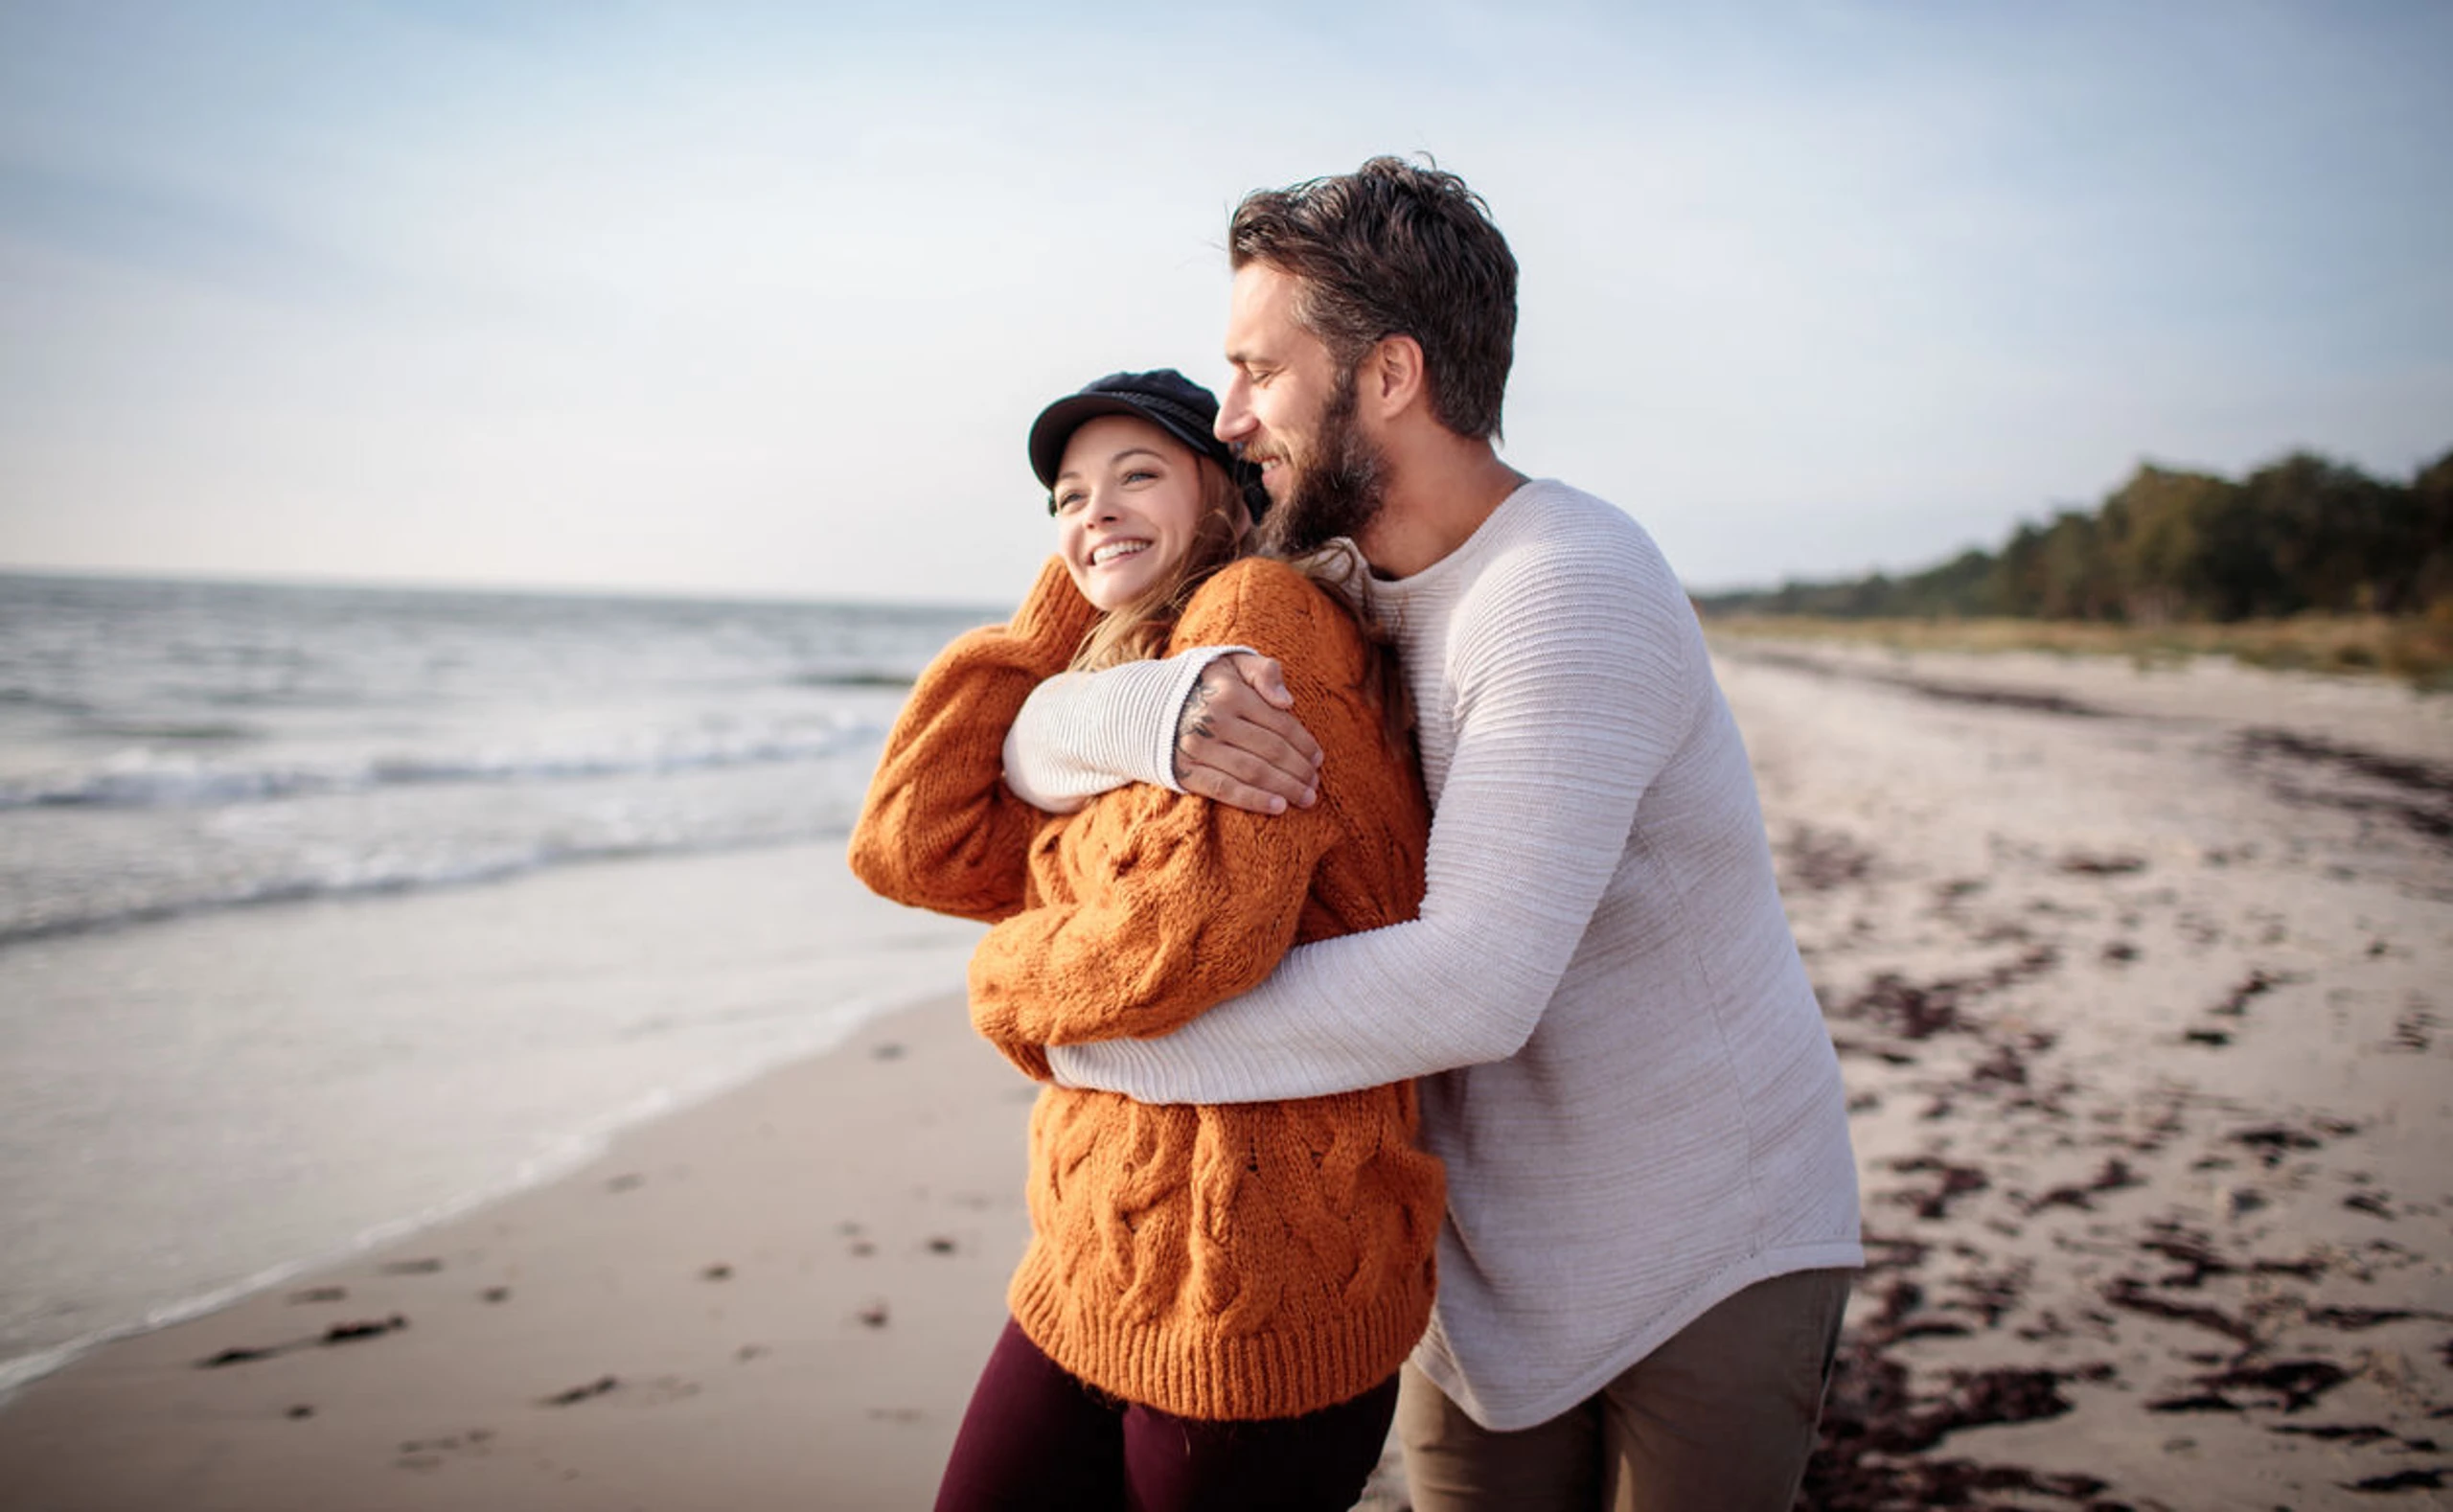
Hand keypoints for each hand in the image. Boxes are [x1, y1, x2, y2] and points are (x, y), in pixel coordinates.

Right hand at [1173, 653, 1323, 813]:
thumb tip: (1288, 702)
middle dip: (1299, 769)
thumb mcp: (1230, 663)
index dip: (1304, 743)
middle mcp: (1214, 721)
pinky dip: (1254, 800)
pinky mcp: (1185, 771)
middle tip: (1315, 783)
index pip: (1279, 723)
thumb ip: (1263, 671)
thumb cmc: (1200, 685)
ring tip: (1306, 798)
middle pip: (1271, 750)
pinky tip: (1279, 807)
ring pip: (1253, 772)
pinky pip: (1225, 790)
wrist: (1143, 707)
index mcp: (1230, 693)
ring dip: (1285, 788)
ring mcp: (1198, 748)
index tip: (1318, 758)